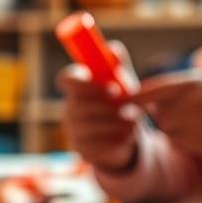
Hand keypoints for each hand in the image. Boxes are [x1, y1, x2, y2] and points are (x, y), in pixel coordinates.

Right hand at [58, 40, 140, 171]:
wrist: (125, 137)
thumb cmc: (120, 103)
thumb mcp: (122, 82)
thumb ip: (117, 65)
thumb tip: (114, 50)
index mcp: (76, 89)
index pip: (66, 79)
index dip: (83, 82)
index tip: (109, 86)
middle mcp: (69, 110)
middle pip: (78, 106)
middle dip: (106, 106)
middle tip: (127, 106)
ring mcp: (74, 133)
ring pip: (90, 127)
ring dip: (115, 123)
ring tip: (135, 120)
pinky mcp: (84, 152)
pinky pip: (98, 146)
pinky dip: (117, 140)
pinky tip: (128, 136)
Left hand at [136, 70, 201, 160]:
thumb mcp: (200, 82)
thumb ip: (170, 86)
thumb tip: (136, 93)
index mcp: (192, 83)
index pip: (155, 88)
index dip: (137, 95)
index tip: (124, 100)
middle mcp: (191, 102)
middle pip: (156, 110)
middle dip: (162, 110)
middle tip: (185, 108)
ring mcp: (192, 124)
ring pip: (162, 125)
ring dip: (170, 123)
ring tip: (194, 119)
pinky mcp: (192, 141)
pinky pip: (171, 138)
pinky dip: (178, 136)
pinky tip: (197, 131)